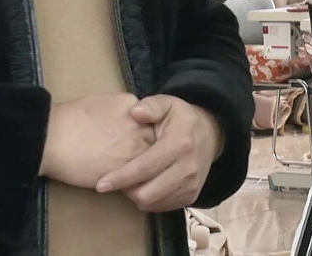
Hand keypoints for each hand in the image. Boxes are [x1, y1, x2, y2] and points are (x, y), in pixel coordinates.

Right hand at [39, 93, 156, 188]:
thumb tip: (135, 120)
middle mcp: (139, 126)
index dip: (149, 132)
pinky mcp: (125, 170)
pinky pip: (140, 179)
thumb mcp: (105, 102)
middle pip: (158, 140)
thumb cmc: (70, 118)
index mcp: (134, 106)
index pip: (155, 120)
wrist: (51, 138)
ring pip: (153, 162)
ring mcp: (134, 148)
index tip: (142, 140)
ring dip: (148, 170)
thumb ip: (126, 111)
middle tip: (146, 160)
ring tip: (138, 176)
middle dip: (153, 150)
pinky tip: (127, 184)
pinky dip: (137, 183)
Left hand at [96, 95, 223, 212]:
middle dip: (126, 190)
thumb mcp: (168, 103)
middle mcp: (188, 168)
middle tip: (115, 180)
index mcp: (180, 144)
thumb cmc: (181, 119)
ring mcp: (192, 185)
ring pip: (154, 203)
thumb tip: (135, 112)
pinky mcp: (192, 196)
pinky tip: (144, 186)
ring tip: (129, 182)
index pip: (145, 168)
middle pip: (148, 193)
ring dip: (136, 196)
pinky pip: (163, 207)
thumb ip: (151, 105)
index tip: (100, 184)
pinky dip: (149, 200)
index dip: (121, 178)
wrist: (211, 134)